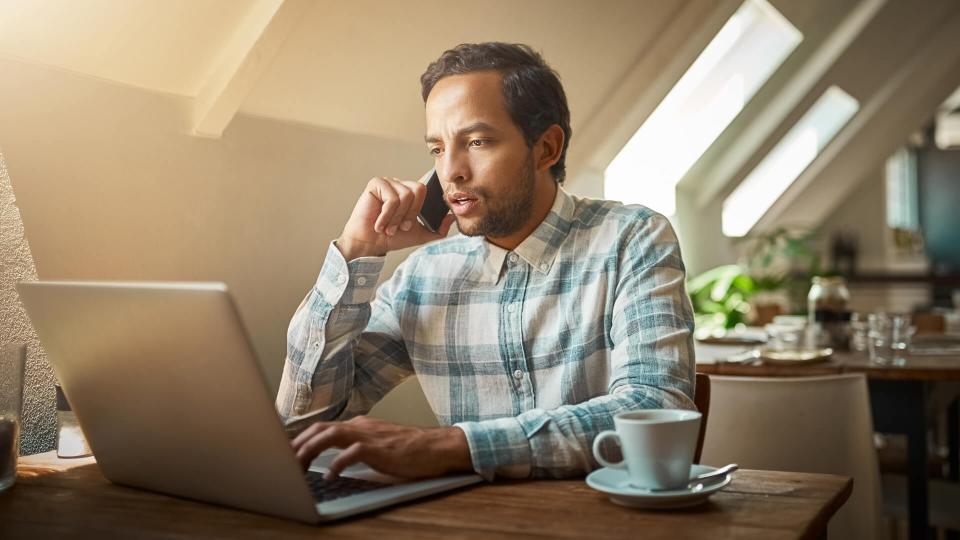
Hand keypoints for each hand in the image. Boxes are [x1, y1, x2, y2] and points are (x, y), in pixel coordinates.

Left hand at [291, 416, 472, 479]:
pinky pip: (352, 452)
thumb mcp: (377, 445)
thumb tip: (332, 460)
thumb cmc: (409, 449)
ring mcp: (369, 435)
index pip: (323, 427)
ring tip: (297, 465)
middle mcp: (361, 426)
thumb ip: (356, 447)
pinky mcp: (379, 448)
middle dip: (298, 443)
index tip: (287, 451)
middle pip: (320, 428)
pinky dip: (336, 464)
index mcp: (359, 425)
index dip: (302, 438)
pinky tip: (329, 476)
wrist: (436, 447)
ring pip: (330, 435)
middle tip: (284, 460)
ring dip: (310, 449)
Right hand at [337, 176, 455, 259]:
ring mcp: (387, 183)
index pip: (425, 190)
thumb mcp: (419, 235)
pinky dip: (387, 215)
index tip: (407, 226)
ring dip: (397, 217)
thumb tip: (452, 217)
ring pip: (406, 195)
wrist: (370, 244)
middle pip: (418, 190)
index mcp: (409, 192)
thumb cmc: (391, 238)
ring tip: (388, 227)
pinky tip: (379, 223)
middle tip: (399, 227)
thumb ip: (438, 229)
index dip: (418, 209)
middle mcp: (399, 184)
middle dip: (410, 214)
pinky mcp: (376, 184)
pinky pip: (392, 198)